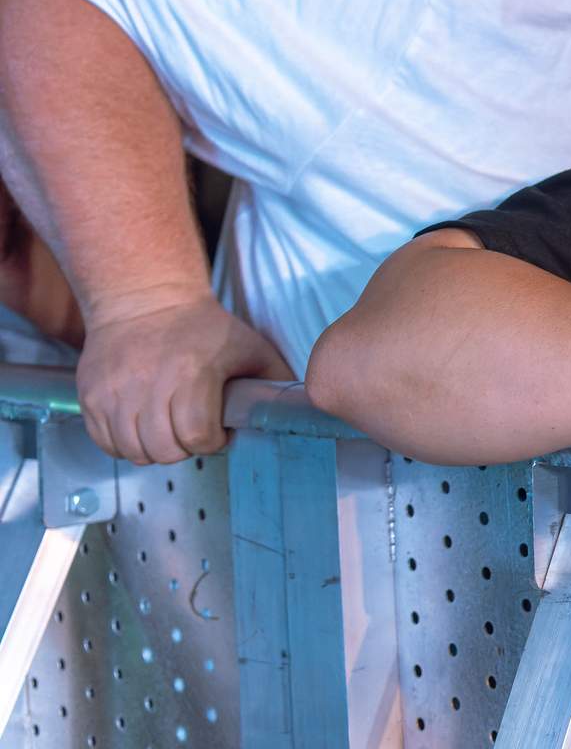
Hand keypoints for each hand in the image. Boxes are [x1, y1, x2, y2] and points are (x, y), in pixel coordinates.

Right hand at [76, 294, 288, 463]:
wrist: (145, 298)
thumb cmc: (204, 328)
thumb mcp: (250, 347)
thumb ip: (275, 381)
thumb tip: (300, 411)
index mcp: (192, 372)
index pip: (196, 435)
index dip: (211, 442)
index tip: (217, 432)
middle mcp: (148, 382)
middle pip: (163, 449)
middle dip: (184, 449)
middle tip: (192, 432)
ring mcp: (115, 390)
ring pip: (133, 450)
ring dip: (154, 449)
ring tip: (168, 430)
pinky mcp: (91, 395)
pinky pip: (106, 442)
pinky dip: (125, 444)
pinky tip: (143, 427)